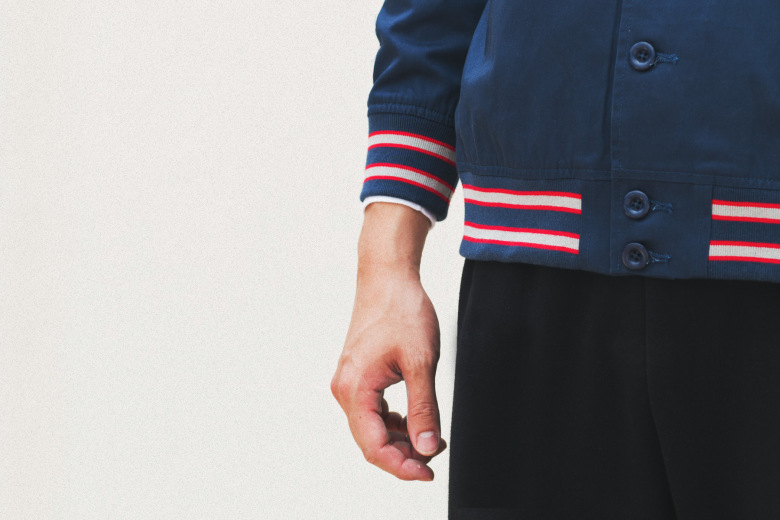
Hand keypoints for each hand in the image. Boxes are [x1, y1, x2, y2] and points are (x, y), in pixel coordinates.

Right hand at [331, 268, 445, 480]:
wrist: (388, 276)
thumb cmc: (402, 311)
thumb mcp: (421, 363)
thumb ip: (423, 409)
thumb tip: (426, 448)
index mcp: (355, 389)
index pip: (373, 446)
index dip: (402, 467)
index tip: (429, 472)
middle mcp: (345, 389)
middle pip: (370, 441)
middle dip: (403, 455)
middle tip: (435, 455)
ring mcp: (349, 382)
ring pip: (371, 427)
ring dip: (400, 438)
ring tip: (430, 437)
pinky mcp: (358, 374)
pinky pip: (372, 410)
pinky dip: (393, 421)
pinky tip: (414, 419)